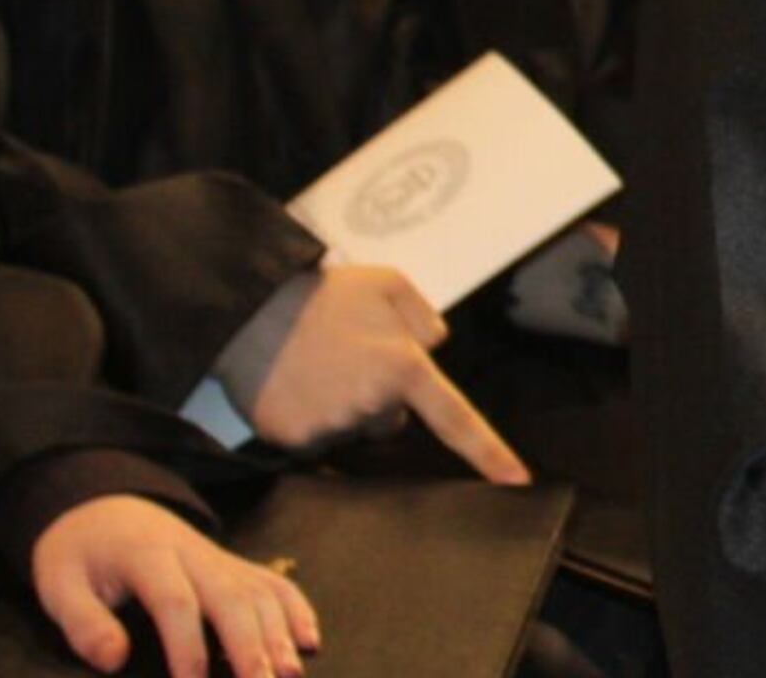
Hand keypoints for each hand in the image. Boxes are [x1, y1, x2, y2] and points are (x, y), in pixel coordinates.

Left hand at [30, 494, 320, 677]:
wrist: (103, 508)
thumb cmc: (78, 555)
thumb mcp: (58, 585)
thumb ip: (83, 623)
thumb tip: (113, 661)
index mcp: (148, 556)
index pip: (176, 601)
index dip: (187, 647)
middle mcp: (194, 554)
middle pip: (233, 598)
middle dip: (251, 646)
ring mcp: (220, 558)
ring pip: (259, 593)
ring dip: (280, 634)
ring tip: (290, 675)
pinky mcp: (233, 565)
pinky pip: (274, 582)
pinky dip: (297, 609)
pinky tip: (309, 639)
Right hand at [211, 264, 528, 484]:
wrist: (248, 311)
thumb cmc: (323, 294)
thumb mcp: (388, 284)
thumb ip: (424, 316)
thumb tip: (434, 346)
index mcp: (404, 368)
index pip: (457, 419)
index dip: (489, 452)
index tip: (517, 480)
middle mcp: (372, 405)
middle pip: (390, 420)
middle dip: (378, 398)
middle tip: (347, 359)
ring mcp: (331, 428)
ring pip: (352, 431)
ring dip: (342, 408)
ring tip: (315, 368)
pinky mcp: (294, 442)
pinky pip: (315, 439)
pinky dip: (307, 418)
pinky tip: (292, 386)